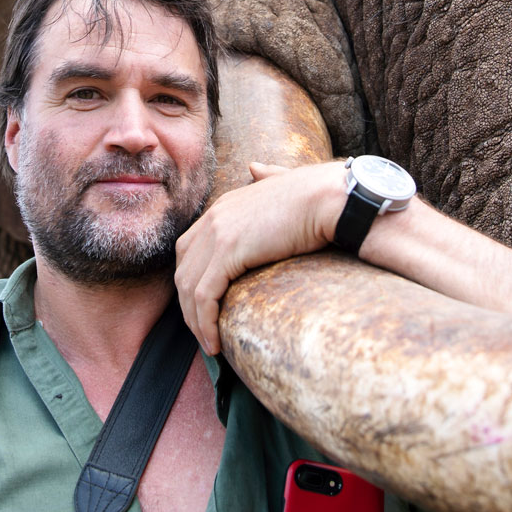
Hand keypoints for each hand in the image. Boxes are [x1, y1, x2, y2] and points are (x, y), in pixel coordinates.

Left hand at [174, 160, 339, 355]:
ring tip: (210, 345)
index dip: (191, 281)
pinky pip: (204, 296)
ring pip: (189, 288)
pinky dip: (204, 322)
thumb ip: (266, 175)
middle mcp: (213, 217)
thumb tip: (255, 167)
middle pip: (183, 270)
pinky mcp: (228, 252)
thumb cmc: (317, 194)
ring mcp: (217, 233)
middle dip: (189, 306)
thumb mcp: (282, 182)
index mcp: (223, 206)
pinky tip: (215, 342)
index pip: (189, 249)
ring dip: (195, 322)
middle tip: (204, 333)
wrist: (328, 197)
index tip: (202, 308)